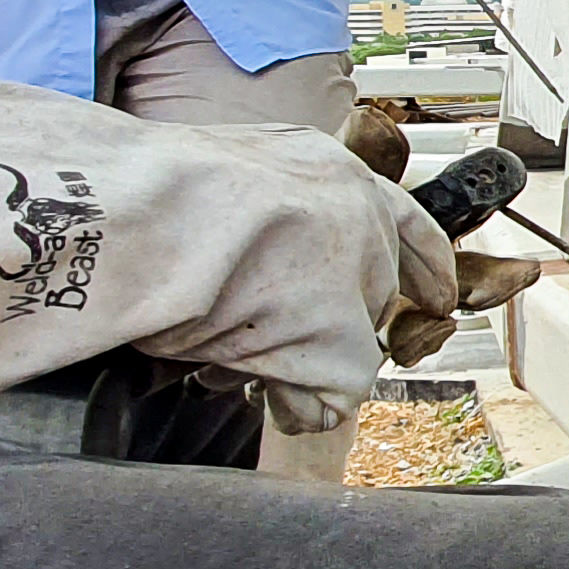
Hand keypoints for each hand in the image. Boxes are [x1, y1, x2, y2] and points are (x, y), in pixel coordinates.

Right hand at [0, 32, 466, 432]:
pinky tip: (236, 372)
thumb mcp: (214, 176)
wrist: (127, 211)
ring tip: (222, 338)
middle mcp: (359, 213)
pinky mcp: (341, 336)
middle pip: (382, 290)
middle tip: (266, 326)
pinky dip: (290, 399)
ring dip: (295, 355)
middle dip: (333, 320)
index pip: (406, 220)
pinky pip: (328, 395)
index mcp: (325, 168)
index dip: (426, 265)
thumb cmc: (136, 194)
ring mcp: (357, 275)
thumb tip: (230, 240)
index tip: (442, 294)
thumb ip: (251, 206)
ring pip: (350, 345)